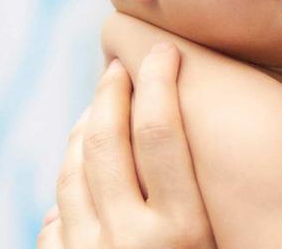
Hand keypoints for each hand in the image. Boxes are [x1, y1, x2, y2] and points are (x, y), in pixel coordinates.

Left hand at [39, 44, 214, 248]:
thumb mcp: (227, 239)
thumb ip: (219, 200)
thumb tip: (217, 142)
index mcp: (182, 230)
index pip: (159, 132)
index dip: (158, 79)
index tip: (164, 50)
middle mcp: (129, 240)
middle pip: (104, 140)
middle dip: (109, 91)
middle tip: (120, 66)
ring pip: (70, 173)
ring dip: (82, 132)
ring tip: (98, 111)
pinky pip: (54, 221)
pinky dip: (69, 195)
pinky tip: (80, 177)